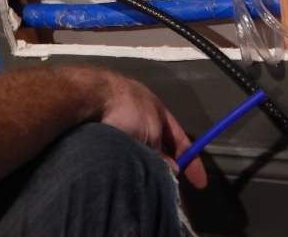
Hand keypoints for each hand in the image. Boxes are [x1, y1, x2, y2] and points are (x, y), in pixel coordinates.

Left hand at [92, 70, 207, 188]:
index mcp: (154, 109)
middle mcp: (136, 116)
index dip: (191, 160)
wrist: (87, 98)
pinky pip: (117, 156)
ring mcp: (116, 124)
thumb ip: (161, 151)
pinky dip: (124, 167)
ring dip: (143, 168)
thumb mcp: (151, 130)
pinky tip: (125, 178)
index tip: (199, 182)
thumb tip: (171, 169)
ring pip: (136, 153)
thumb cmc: (125, 108)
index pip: (179, 137)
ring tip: (147, 187)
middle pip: (156, 147)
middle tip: (169, 189)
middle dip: (163, 166)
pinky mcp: (98, 135)